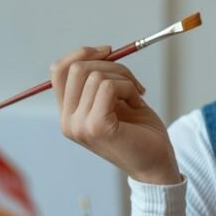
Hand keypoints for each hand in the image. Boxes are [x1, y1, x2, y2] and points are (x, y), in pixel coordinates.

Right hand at [49, 45, 181, 184]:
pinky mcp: (96, 127)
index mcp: (69, 114)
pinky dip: (129, 88)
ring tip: (137, 96)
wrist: (157, 164)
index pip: (58, 71)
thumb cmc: (141, 133)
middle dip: (111, 64)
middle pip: (75, 68)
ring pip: (95, 75)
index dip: (82, 54)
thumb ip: (101, 81)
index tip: (109, 51)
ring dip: (125, 79)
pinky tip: (138, 104)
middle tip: (133, 81)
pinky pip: (109, 86)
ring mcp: (79, 126)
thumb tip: (101, 51)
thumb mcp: (117, 101)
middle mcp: (68, 122)